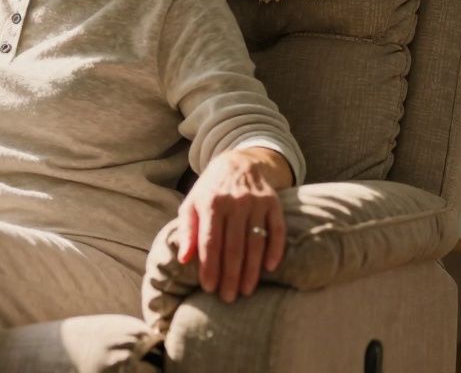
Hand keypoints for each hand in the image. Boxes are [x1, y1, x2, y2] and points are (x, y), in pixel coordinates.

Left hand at [177, 147, 290, 303]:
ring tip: (246, 290)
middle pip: (234, 247)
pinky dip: (275, 251)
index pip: (210, 242)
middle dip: (231, 275)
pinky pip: (277, 231)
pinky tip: (269, 269)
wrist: (237, 163)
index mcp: (211, 203)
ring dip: (251, 270)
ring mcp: (256, 202)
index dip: (210, 267)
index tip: (209, 288)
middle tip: (228, 298)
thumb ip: (187, 231)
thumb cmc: (209, 190)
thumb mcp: (191, 204)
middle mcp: (234, 202)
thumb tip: (183, 260)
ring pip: (255, 242)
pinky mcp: (274, 203)